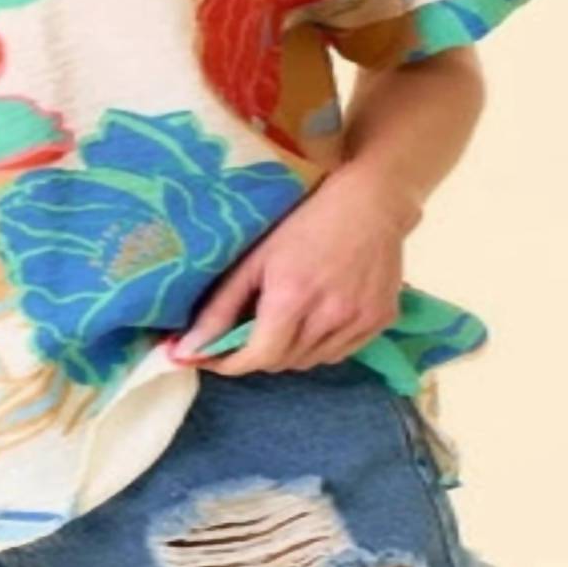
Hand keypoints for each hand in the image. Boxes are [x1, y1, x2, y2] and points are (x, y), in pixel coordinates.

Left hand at [167, 163, 421, 373]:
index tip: (210, 358)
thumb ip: (219, 308)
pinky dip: (319, 346)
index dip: (230, 364)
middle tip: (243, 334)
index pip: (258, 357)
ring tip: (280, 323)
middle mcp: (329, 315)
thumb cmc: (302, 222)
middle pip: (283, 362)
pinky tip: (313, 320)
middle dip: (256, 354)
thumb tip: (187, 348)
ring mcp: (360, 321)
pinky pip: (340, 353)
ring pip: (311, 361)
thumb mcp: (253, 258)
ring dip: (289, 352)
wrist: (370, 202)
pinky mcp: (380, 321)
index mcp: (292, 297)